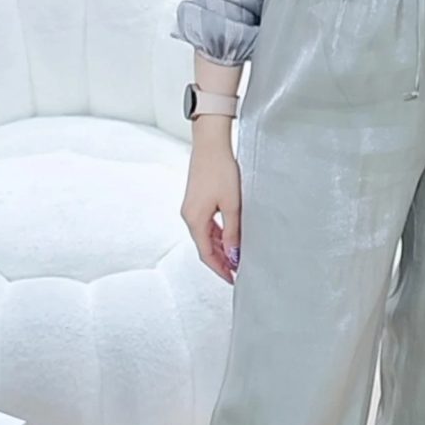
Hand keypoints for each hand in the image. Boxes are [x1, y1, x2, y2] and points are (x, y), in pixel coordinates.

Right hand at [181, 123, 241, 283]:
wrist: (211, 145)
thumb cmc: (221, 170)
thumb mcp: (232, 205)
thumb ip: (233, 231)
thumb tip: (233, 253)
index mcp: (194, 220)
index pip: (206, 254)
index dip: (220, 269)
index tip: (232, 278)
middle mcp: (189, 216)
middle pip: (205, 246)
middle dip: (220, 260)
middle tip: (236, 271)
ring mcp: (191, 208)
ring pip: (206, 236)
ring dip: (220, 247)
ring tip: (235, 256)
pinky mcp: (196, 201)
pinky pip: (206, 224)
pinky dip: (217, 234)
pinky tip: (229, 237)